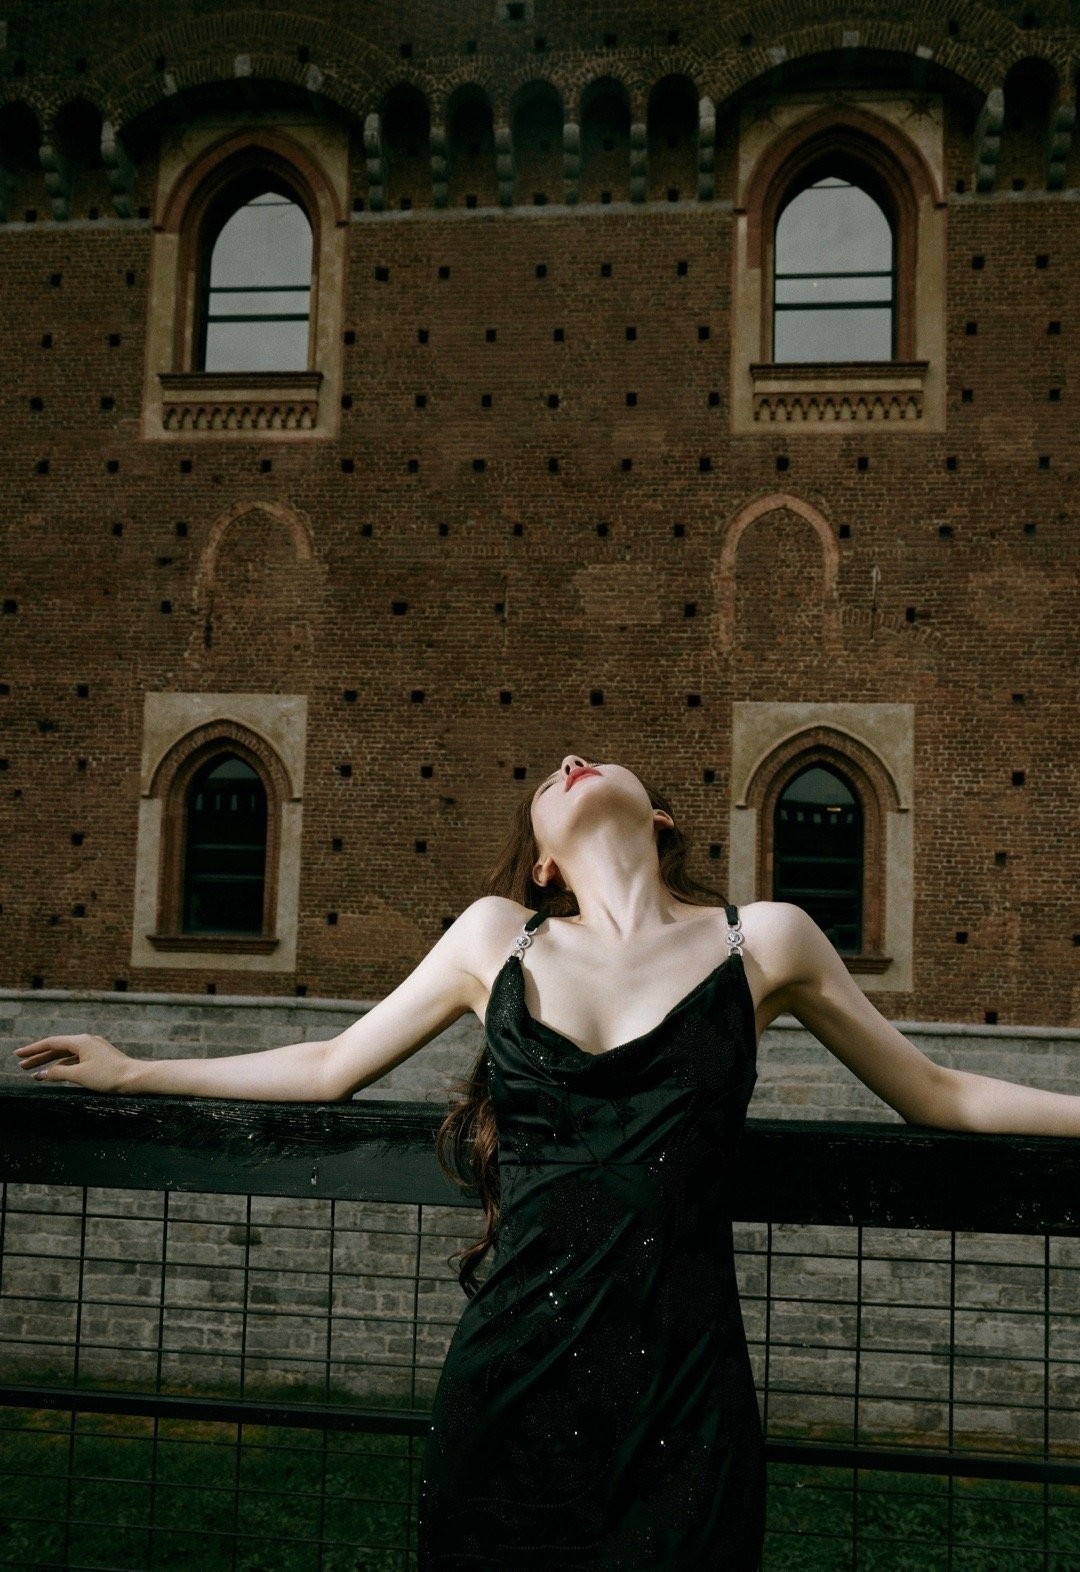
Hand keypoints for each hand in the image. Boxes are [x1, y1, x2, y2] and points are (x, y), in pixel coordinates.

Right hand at [14, 1033, 133, 1092]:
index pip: (51, 1043)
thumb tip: (41, 1074)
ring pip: (66, 1055)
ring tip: (34, 1072)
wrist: (136, 1077)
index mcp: (81, 1041)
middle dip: (38, 1057)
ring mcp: (93, 1049)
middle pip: (57, 1048)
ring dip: (50, 1062)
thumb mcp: (80, 1075)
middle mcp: (87, 1041)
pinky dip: (63, 1066)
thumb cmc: (109, 1076)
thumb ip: (58, 1073)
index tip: (18, 1055)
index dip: (33, 1049)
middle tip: (21, 1066)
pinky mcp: (99, 1058)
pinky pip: (75, 1060)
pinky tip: (55, 1073)